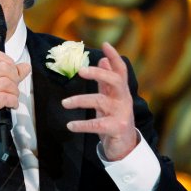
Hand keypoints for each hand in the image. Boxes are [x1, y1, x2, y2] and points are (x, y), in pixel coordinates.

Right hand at [0, 50, 30, 141]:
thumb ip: (6, 74)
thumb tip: (25, 66)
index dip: (9, 62)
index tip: (12, 73)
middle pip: (4, 68)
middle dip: (15, 79)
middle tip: (13, 89)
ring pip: (6, 83)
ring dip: (14, 92)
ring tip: (12, 98)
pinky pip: (4, 97)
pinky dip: (12, 102)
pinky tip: (10, 105)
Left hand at [61, 42, 137, 160]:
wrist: (125, 146)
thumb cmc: (115, 118)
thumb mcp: (111, 98)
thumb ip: (106, 81)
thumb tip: (103, 60)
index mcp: (121, 91)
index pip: (121, 71)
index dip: (114, 57)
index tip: (105, 44)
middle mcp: (123, 100)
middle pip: (116, 80)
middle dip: (99, 73)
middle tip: (81, 70)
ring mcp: (121, 114)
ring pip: (101, 101)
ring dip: (80, 100)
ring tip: (64, 103)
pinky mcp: (116, 128)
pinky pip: (97, 124)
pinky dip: (82, 125)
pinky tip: (70, 125)